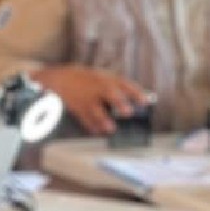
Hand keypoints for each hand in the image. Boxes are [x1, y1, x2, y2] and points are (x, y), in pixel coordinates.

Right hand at [34, 65, 150, 134]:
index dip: (136, 93)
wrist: (63, 78)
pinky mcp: (77, 107)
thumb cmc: (90, 81)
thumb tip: (138, 106)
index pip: (124, 84)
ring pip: (96, 109)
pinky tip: (97, 132)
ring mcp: (87, 97)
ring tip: (111, 129)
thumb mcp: (104, 78)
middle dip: (119, 103)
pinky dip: (91, 126)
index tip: (145, 102)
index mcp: (108, 79)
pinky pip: (84, 118)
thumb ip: (120, 90)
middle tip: (128, 113)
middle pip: (110, 93)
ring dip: (103, 119)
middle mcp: (98, 87)